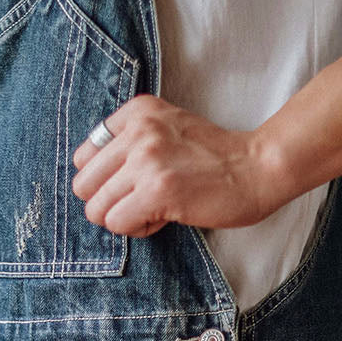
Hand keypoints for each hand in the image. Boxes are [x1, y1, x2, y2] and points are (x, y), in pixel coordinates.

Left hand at [72, 95, 283, 235]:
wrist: (258, 167)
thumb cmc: (215, 156)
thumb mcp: (168, 127)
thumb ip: (130, 141)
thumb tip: (91, 181)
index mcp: (137, 111)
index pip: (83, 156)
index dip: (106, 180)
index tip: (135, 181)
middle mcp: (137, 130)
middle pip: (83, 185)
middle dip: (108, 203)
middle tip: (141, 201)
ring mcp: (147, 159)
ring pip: (96, 209)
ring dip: (124, 218)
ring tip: (155, 209)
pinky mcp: (157, 190)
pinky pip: (117, 223)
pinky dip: (138, 229)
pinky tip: (163, 218)